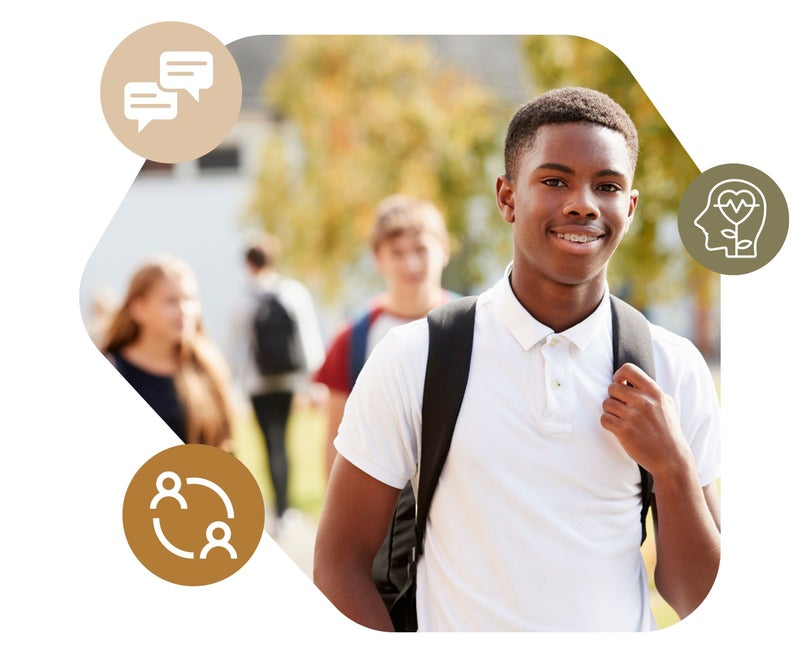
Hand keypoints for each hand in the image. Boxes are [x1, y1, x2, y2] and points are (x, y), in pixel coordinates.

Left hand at [600, 363, 690, 478]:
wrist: (671, 458)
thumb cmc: (667, 431)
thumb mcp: (666, 404)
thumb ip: (650, 391)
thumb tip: (629, 380)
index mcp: (654, 392)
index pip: (628, 369)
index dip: (619, 375)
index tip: (620, 384)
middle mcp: (643, 401)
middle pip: (612, 388)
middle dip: (614, 397)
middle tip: (622, 408)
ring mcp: (633, 416)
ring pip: (606, 403)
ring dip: (611, 412)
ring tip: (622, 420)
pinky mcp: (624, 430)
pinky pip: (604, 418)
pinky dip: (608, 423)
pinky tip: (618, 428)